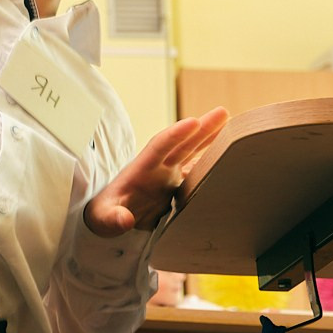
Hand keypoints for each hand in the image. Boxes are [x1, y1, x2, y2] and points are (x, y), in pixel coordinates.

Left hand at [84, 107, 227, 237]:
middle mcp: (157, 167)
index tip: (193, 121)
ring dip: (209, 137)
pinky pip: (195, 169)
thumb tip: (125, 219)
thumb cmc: (103, 215)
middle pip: (182, 143)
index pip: (159, 147)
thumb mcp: (103, 218)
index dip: (175, 134)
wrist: (108, 218)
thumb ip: (112, 217)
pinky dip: (210, 160)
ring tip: (229, 122)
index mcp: (140, 169)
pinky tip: (225, 153)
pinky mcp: (175, 184)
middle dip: (201, 128)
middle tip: (223, 112)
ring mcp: (167, 174)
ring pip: (191, 151)